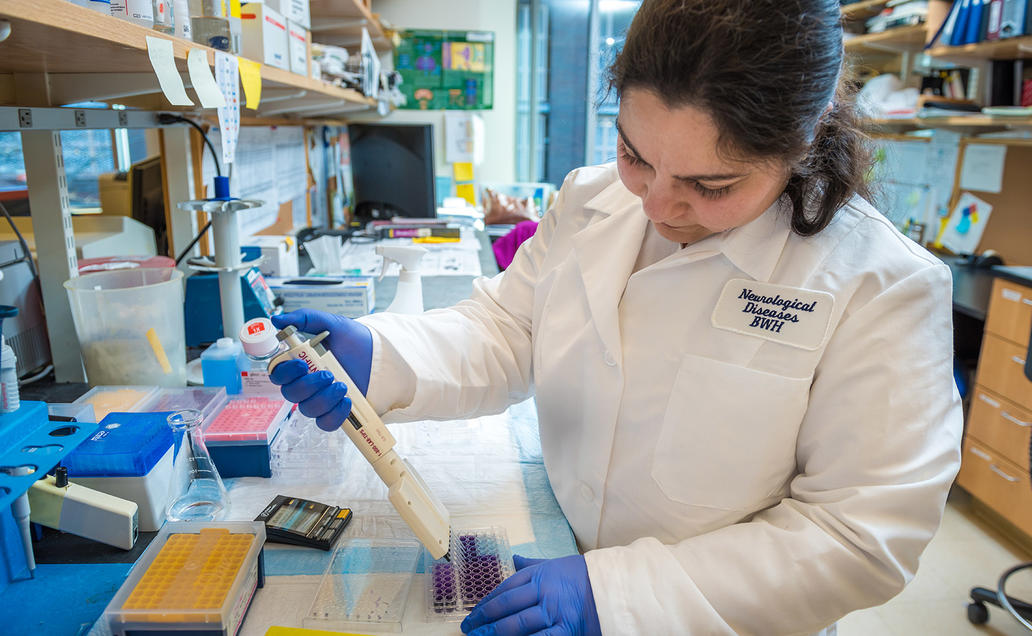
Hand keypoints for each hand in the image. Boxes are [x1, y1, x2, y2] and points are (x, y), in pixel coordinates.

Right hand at [269, 309, 372, 430]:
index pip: (278, 375)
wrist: (379, 354)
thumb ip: (304, 319)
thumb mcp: (331, 323)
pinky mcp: (335, 411)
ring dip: (324, 399)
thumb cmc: (353, 339)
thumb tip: (277, 320)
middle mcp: (306, 384)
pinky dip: (335, 415)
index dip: (285, 373)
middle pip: (291, 394)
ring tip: (343, 385)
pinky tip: (346, 401)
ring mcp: (320, 399)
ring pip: (308, 409)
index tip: (301, 364)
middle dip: (308, 385)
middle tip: (328, 374)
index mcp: (300, 364)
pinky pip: (326, 423)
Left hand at [461, 554, 602, 635]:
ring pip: (517, 624)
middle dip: (484, 620)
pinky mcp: (567, 629)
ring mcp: (554, 611)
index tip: (473, 613)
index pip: (505, 588)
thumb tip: (515, 558)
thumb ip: (533, 565)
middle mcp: (544, 591)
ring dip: (496, 633)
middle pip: (506, 606)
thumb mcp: (556, 565)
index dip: (486, 602)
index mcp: (539, 574)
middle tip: (469, 629)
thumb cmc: (584, 576)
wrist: (616, 587)